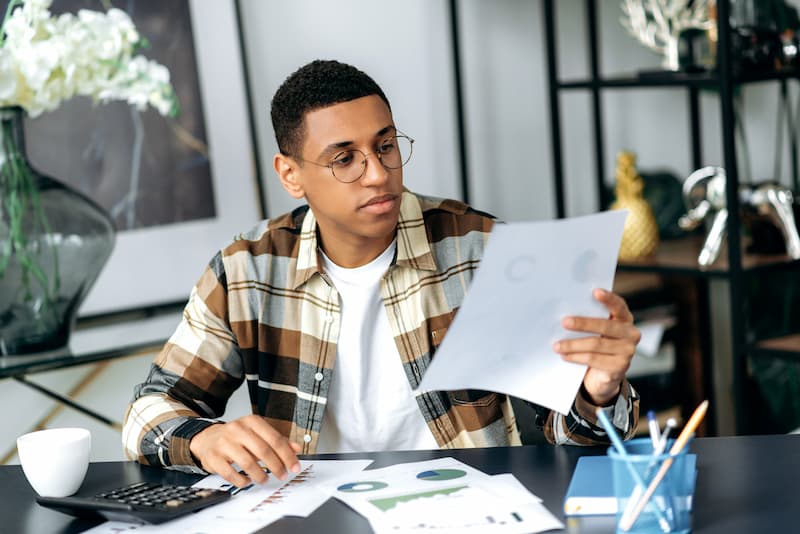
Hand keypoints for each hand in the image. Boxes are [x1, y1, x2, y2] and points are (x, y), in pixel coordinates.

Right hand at [189, 414, 301, 487]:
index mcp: (252, 422)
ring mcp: (224, 443)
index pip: (274, 439)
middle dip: (276, 466)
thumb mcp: (257, 433)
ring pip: (247, 462)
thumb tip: (296, 449)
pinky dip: (242, 480)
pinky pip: (231, 473)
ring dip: (260, 475)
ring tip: (265, 479)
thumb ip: (277, 440)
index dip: (287, 455)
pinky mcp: (213, 458)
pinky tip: (248, 480)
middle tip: (282, 475)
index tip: (294, 466)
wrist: (207, 438)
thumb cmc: (236, 437)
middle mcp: (237, 430)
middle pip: (262, 450)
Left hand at [553, 288, 639, 405]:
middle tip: (564, 322)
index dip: (608, 299)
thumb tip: (566, 312)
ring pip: (596, 344)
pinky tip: (565, 356)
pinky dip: (576, 357)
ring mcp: (627, 351)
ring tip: (557, 345)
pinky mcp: (619, 367)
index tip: (595, 291)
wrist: (605, 375)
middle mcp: (631, 334)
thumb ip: (591, 318)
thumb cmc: (598, 345)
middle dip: (582, 323)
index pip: (619, 306)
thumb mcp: (597, 331)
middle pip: (605, 326)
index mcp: (625, 319)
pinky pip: (594, 359)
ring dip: (573, 344)